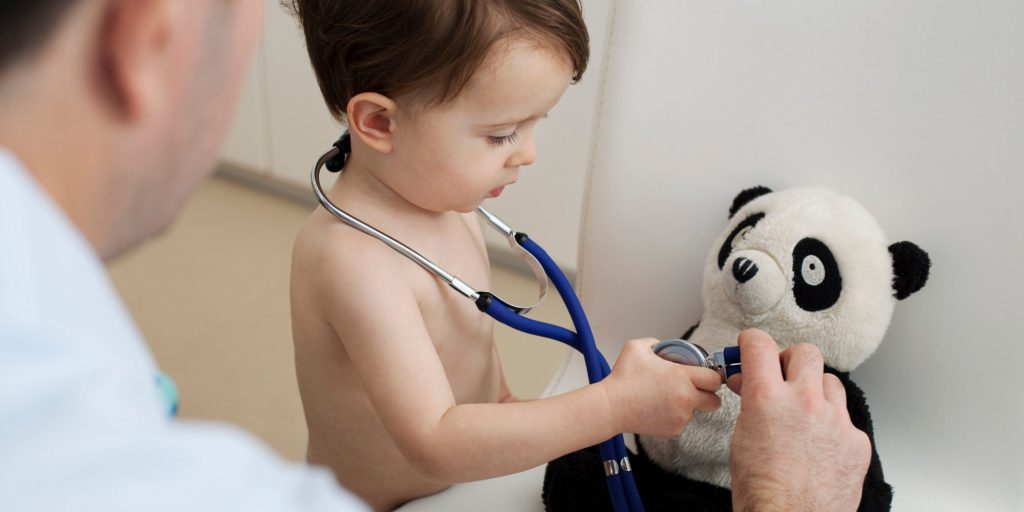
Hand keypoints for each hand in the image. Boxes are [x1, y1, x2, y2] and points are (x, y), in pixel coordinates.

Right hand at [601, 338, 721, 436]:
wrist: (611, 406)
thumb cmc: (622, 378)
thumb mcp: (637, 347)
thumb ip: (655, 343)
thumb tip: (663, 347)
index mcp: (681, 377)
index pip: (714, 379)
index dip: (712, 376)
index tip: (705, 375)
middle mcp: (685, 398)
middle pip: (715, 401)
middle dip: (708, 395)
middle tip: (695, 390)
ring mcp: (680, 417)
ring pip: (696, 412)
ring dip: (688, 406)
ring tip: (666, 399)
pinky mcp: (673, 430)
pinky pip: (682, 423)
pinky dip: (674, 417)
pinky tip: (659, 409)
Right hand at [727, 329, 870, 511]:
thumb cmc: (762, 492)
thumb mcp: (741, 438)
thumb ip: (751, 403)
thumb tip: (751, 384)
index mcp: (767, 398)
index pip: (760, 344)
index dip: (752, 342)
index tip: (752, 346)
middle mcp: (804, 402)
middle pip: (805, 352)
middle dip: (790, 361)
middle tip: (782, 376)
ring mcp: (835, 420)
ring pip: (830, 382)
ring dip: (815, 391)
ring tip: (803, 415)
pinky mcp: (857, 441)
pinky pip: (845, 419)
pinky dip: (832, 427)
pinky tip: (820, 447)